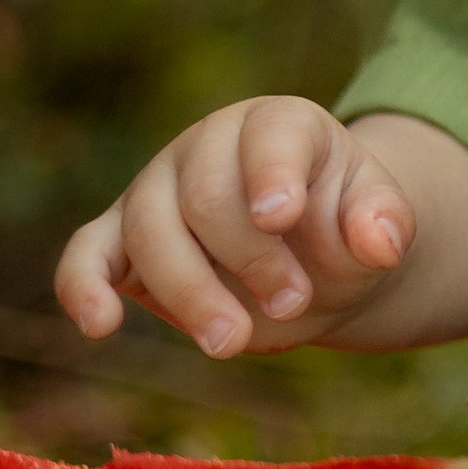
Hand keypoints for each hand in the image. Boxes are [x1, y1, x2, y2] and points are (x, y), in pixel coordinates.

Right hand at [55, 98, 418, 357]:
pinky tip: (99, 325)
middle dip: (247, 257)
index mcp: (279, 125)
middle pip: (205, 194)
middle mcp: (209, 145)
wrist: (314, 264)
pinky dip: (83, 286)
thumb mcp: (378, 223)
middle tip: (292, 303)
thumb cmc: (344, 231)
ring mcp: (158, 188)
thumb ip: (384, 223)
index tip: (282, 217)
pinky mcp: (123, 240)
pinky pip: (87, 254)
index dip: (272, 173)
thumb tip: (380, 241)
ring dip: (187, 291)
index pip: (269, 133)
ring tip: (232, 343)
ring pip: (147, 228)